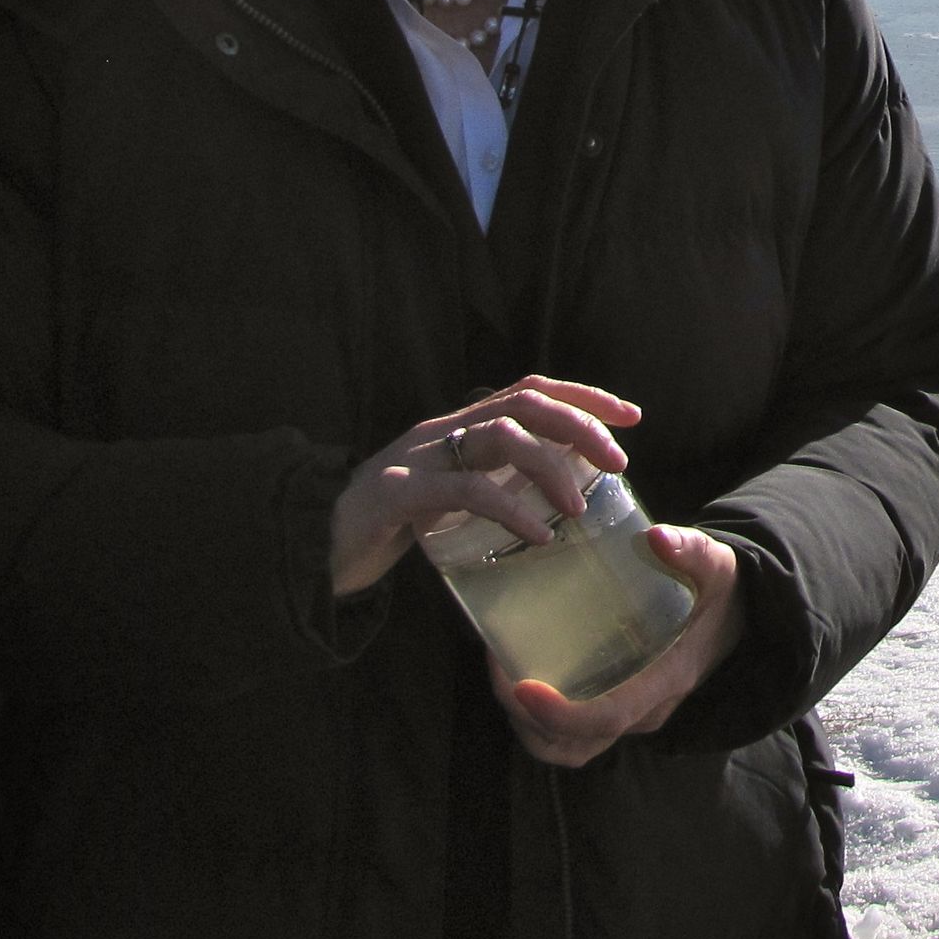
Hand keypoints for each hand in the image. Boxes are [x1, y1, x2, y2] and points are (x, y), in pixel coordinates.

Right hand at [330, 376, 640, 598]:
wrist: (307, 548)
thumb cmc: (389, 527)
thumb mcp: (449, 498)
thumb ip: (491, 485)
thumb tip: (558, 497)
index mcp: (457, 428)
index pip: (530, 389)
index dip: (584, 395)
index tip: (631, 416)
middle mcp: (440, 431)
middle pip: (523, 402)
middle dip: (579, 424)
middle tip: (619, 460)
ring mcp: (417, 458)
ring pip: (499, 437)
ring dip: (550, 468)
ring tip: (579, 506)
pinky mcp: (397, 495)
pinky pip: (464, 490)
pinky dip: (510, 509)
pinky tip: (540, 533)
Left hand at [493, 525, 745, 767]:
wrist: (743, 617)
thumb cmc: (722, 591)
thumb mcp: (716, 565)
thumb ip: (691, 550)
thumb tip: (656, 538)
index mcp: (666, 679)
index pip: (607, 716)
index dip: (559, 712)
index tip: (519, 685)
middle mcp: (646, 710)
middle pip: (575, 743)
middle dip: (525, 715)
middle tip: (497, 664)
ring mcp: (632, 717)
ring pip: (569, 747)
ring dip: (527, 723)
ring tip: (502, 672)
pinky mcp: (621, 711)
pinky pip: (574, 736)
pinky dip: (540, 720)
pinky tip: (522, 676)